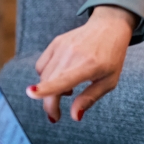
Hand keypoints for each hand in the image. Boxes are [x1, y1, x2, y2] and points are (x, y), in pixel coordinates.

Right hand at [25, 5, 135, 122]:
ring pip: (44, 76)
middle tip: (56, 115)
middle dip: (49, 104)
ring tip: (67, 91)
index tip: (31, 93)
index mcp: (89, 65)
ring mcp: (62, 46)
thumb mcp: (109, 81)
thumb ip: (90, 98)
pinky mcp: (55, 42)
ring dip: (49, 90)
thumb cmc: (112, 56)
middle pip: (49, 83)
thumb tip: (74, 117)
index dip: (46, 88)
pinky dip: (46, 76)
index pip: (63, 78)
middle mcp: (72, 54)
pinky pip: (42, 66)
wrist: (109, 26)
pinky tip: (61, 77)